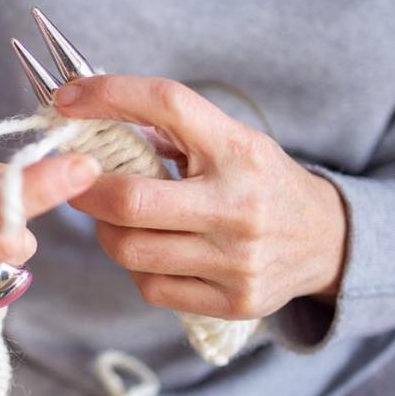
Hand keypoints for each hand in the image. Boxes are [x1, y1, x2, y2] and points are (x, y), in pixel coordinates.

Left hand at [53, 75, 347, 319]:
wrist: (327, 241)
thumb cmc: (258, 182)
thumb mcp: (229, 140)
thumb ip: (168, 127)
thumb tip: (86, 106)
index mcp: (238, 149)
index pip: (167, 103)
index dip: (109, 95)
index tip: (67, 98)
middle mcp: (240, 205)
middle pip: (129, 200)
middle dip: (85, 191)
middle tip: (75, 184)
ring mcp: (238, 259)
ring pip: (130, 250)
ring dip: (107, 232)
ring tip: (118, 219)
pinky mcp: (233, 301)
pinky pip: (151, 287)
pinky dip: (137, 268)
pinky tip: (152, 252)